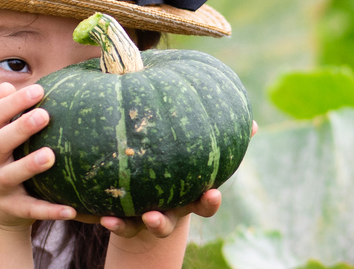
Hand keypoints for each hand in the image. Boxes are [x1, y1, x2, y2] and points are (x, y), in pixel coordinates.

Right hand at [0, 82, 76, 230]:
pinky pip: (31, 210)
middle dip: (19, 128)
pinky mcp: (11, 209)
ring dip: (29, 166)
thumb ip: (7, 114)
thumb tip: (7, 81)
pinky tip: (71, 209)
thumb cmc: (6, 162)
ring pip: (10, 176)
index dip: (13, 102)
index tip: (38, 89)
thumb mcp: (1, 138)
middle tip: (44, 115)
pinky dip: (49, 210)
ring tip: (51, 156)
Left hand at [77, 121, 256, 237]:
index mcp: (187, 197)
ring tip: (113, 221)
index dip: (209, 202)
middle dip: (161, 224)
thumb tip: (256, 124)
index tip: (212, 193)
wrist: (151, 187)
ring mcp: (141, 218)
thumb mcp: (200, 150)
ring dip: (125, 227)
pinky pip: (113, 222)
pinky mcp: (120, 217)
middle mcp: (166, 212)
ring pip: (135, 229)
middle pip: (167, 226)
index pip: (204, 205)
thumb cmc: (182, 164)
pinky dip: (106, 220)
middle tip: (153, 217)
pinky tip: (97, 213)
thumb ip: (222, 137)